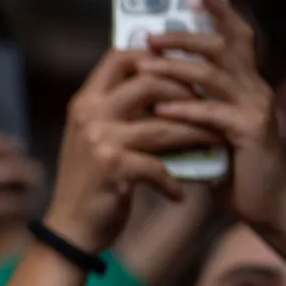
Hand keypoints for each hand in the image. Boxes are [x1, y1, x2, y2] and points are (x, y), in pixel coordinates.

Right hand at [42, 49, 204, 250]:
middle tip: (211, 104)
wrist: (68, 230)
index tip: (184, 66)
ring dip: (195, 134)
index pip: (120, 57)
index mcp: (86, 101)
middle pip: (149, 81)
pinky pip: (157, 166)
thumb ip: (117, 112)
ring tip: (216, 141)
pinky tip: (180, 194)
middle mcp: (90, 114)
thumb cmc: (89, 183)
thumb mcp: (95, 139)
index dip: (155, 56)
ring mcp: (99, 140)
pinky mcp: (113, 169)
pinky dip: (172, 182)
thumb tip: (164, 89)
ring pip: (162, 125)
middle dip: (186, 91)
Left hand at [137, 0, 285, 228]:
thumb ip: (197, 109)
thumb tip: (158, 93)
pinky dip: (186, 110)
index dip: (221, 12)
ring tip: (144, 67)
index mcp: (249, 85)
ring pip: (214, 77)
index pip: (238, 37)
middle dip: (185, 37)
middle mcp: (256, 89)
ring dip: (176, 70)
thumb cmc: (236, 172)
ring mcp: (256, 109)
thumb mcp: (214, 133)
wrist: (268, 207)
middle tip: (150, 36)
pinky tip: (161, 111)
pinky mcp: (251, 133)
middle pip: (223, 48)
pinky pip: (214, 115)